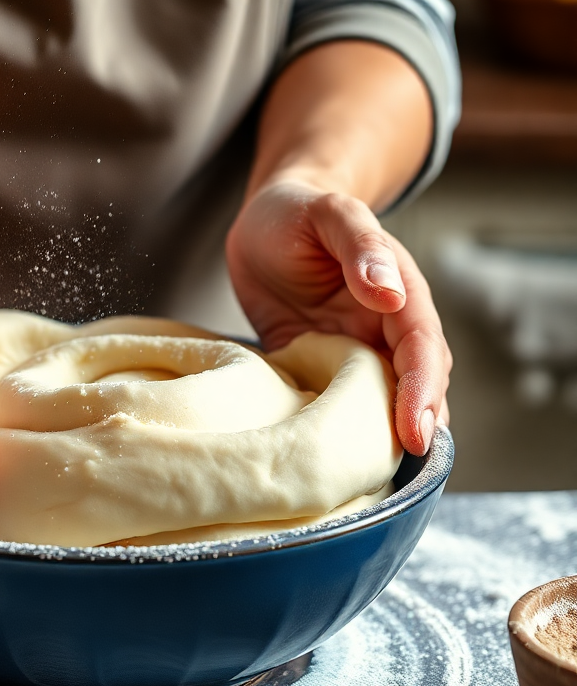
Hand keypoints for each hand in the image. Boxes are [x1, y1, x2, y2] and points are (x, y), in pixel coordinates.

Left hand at [226, 179, 450, 455]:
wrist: (263, 222)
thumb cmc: (296, 211)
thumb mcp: (327, 214)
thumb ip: (360, 246)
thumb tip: (390, 292)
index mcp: (398, 293)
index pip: (421, 347)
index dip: (422, 389)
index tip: (416, 429)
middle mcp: (383, 327)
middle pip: (413, 383)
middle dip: (415, 422)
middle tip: (404, 461)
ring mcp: (351, 350)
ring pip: (380, 399)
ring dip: (382, 433)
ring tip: (374, 473)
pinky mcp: (318, 366)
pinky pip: (335, 402)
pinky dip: (339, 429)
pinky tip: (330, 457)